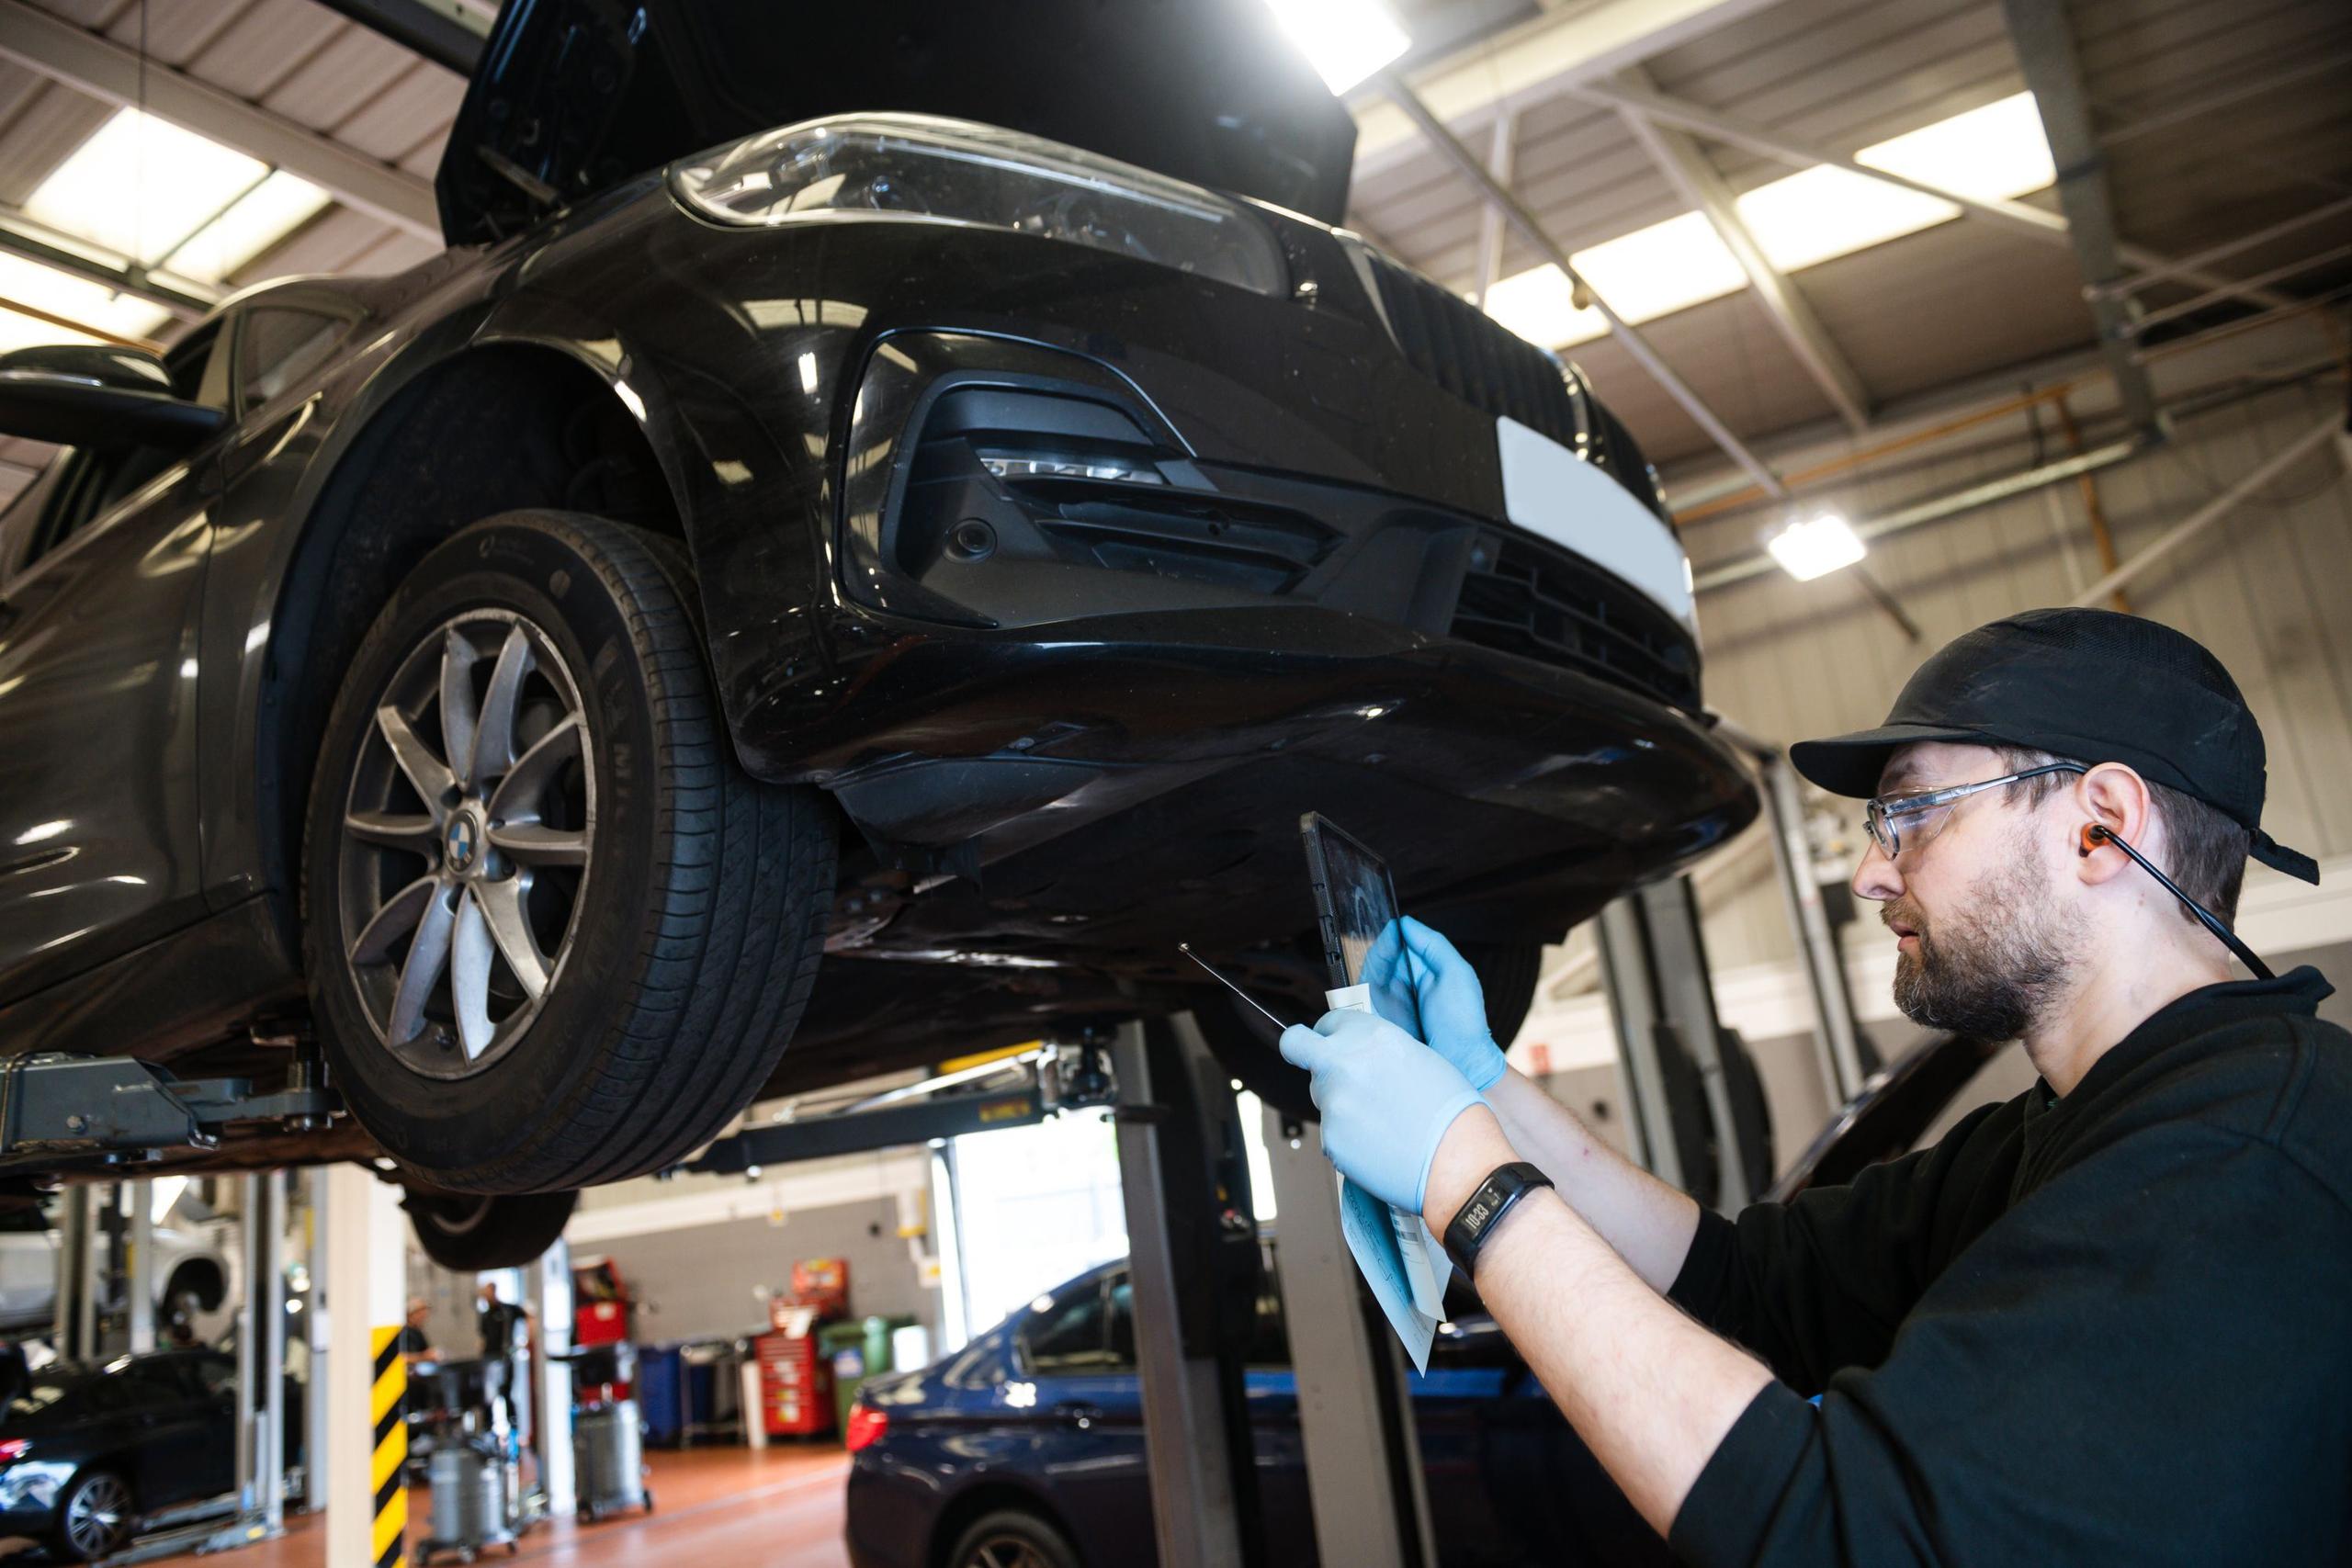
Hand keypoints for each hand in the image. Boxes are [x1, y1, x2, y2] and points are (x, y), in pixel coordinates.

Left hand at [1279, 1008, 1484, 1213]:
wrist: (1459, 1163)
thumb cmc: (1453, 1115)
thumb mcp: (1422, 1057)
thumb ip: (1380, 1049)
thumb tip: (1361, 1052)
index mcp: (1372, 1037)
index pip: (1329, 1021)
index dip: (1331, 1034)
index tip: (1331, 1042)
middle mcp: (1345, 1064)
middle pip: (1300, 1048)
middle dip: (1307, 1053)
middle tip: (1323, 1067)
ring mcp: (1334, 1102)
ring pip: (1320, 1095)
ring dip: (1339, 1102)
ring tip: (1380, 1121)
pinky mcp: (1330, 1138)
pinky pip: (1331, 1131)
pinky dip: (1348, 1136)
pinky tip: (1379, 1142)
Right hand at [1359, 917, 1506, 1090]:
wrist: (1461, 1064)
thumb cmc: (1463, 1024)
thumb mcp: (1457, 973)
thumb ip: (1433, 944)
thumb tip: (1406, 924)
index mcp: (1421, 974)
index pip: (1399, 946)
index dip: (1393, 936)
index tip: (1393, 928)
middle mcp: (1401, 988)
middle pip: (1379, 959)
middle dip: (1381, 948)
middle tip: (1388, 943)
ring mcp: (1387, 1005)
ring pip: (1367, 975)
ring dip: (1373, 965)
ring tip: (1385, 960)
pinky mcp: (1375, 1021)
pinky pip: (1359, 998)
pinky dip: (1361, 985)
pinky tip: (1372, 980)